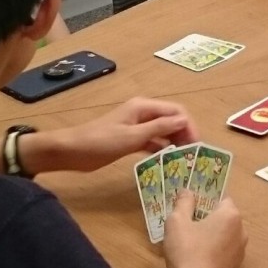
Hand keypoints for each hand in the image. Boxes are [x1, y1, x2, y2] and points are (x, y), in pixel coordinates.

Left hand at [41, 98, 196, 172]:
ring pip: (163, 131)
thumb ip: (159, 128)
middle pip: (171, 120)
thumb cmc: (100, 141)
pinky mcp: (130, 139)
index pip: (176, 111)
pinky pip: (153, 141)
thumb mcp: (132, 136)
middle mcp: (142, 114)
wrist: (71, 151)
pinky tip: (167, 161)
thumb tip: (184, 121)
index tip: (195, 145)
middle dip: (184, 134)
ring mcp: (136, 126)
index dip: (188, 125)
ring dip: (174, 142)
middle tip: (192, 155)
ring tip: (183, 160)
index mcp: (143, 107)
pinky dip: (161, 148)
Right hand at [163, 191, 245, 267]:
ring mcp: (241, 250)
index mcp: (231, 215)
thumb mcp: (177, 222)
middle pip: (223, 216)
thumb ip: (183, 203)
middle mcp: (242, 230)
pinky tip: (199, 257)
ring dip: (211, 234)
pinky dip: (215, 250)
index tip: (190, 206)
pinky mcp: (236, 266)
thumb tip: (187, 191)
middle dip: (207, 217)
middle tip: (187, 223)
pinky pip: (225, 251)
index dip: (204, 200)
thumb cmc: (186, 251)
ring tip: (191, 241)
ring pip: (225, 234)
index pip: (221, 198)